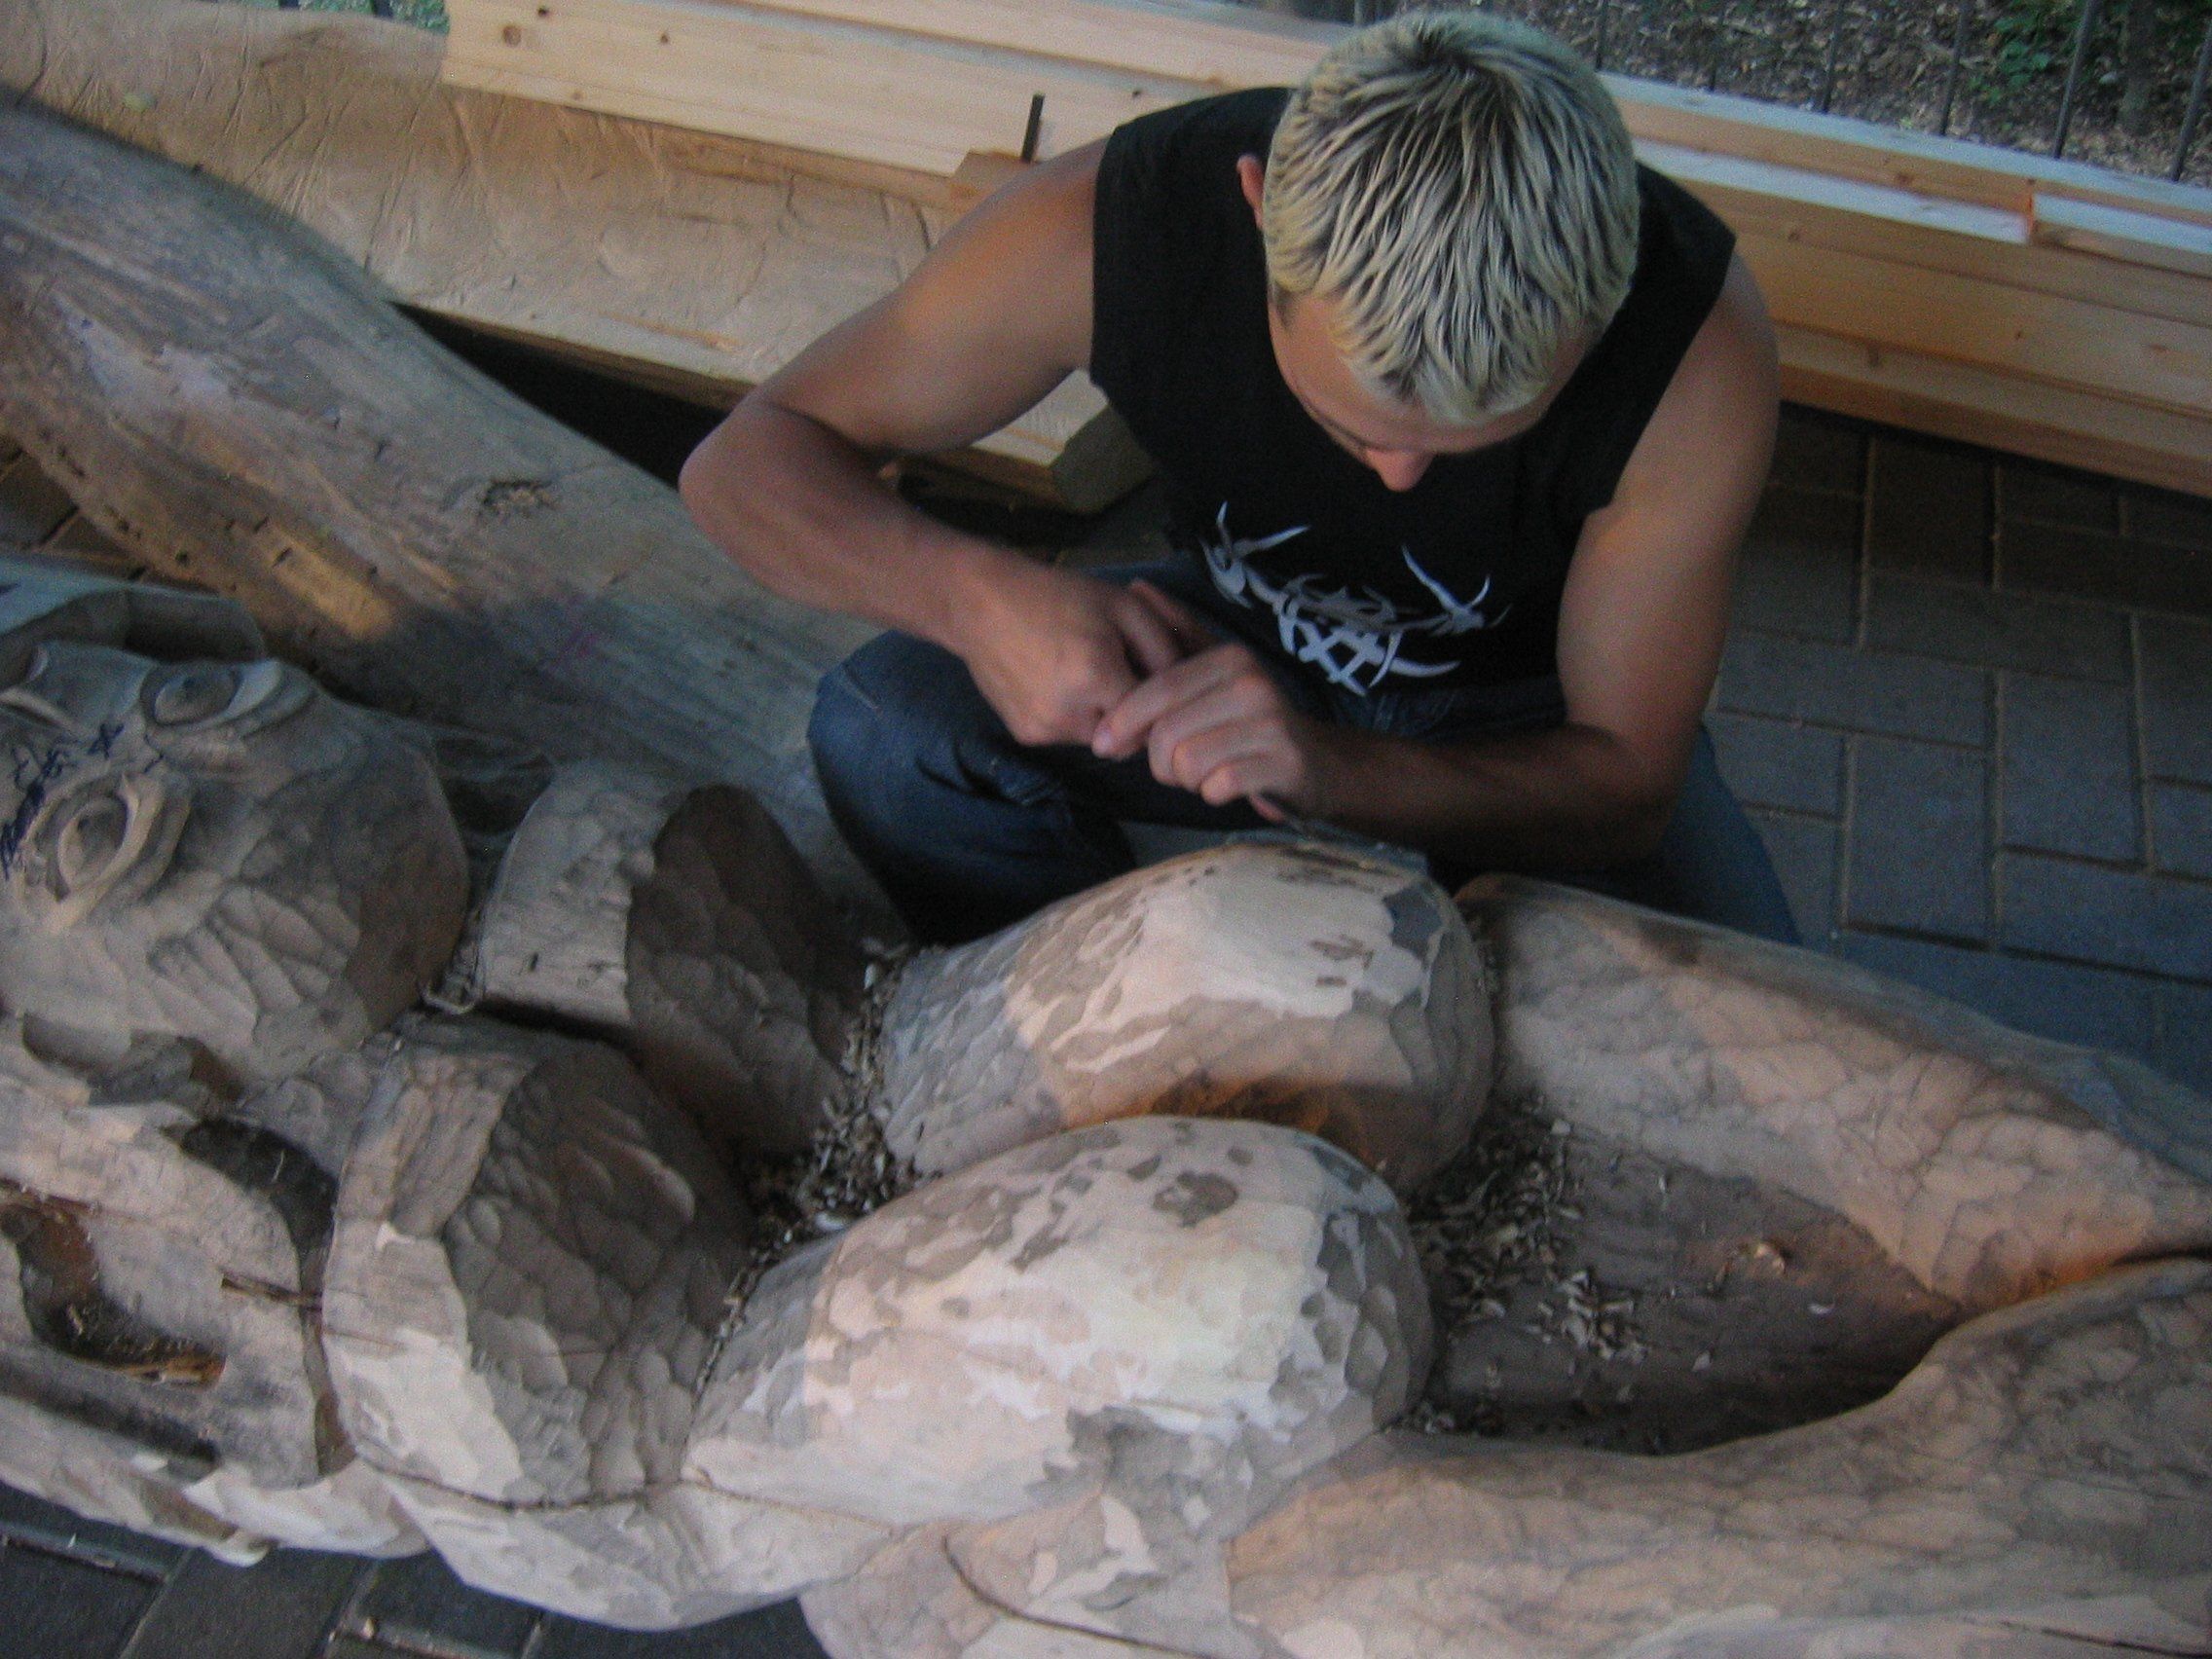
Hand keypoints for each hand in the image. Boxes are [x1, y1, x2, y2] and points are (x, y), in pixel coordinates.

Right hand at [952, 561, 1193, 747]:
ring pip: (1099, 739)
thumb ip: (1164, 649)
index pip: (1155, 717)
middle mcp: (1070, 715)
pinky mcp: (1026, 736)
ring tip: (1086, 674)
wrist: (979, 602)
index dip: (1161, 702)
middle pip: (1128, 736)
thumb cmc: (1058, 596)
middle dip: (1133, 711)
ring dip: (1104, 716)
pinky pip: (1068, 736)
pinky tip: (1058, 683)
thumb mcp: (1124, 606)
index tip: (1154, 680)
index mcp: (1098, 679)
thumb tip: (1183, 691)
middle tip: (1121, 672)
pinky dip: (1074, 717)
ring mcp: (1044, 730)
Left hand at [1093, 604, 1344, 820]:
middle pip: (1166, 732)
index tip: (1105, 743)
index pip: (1156, 690)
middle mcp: (1252, 684)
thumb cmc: (1251, 719)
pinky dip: (1212, 793)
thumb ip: (1177, 631)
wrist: (1317, 762)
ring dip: (1185, 779)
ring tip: (1203, 773)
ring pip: (1187, 763)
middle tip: (1173, 766)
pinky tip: (1226, 785)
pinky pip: (1217, 786)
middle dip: (1158, 760)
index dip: (1123, 721)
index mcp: (1230, 658)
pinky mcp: (1283, 764)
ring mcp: (1271, 724)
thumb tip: (1136, 587)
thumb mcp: (1216, 670)